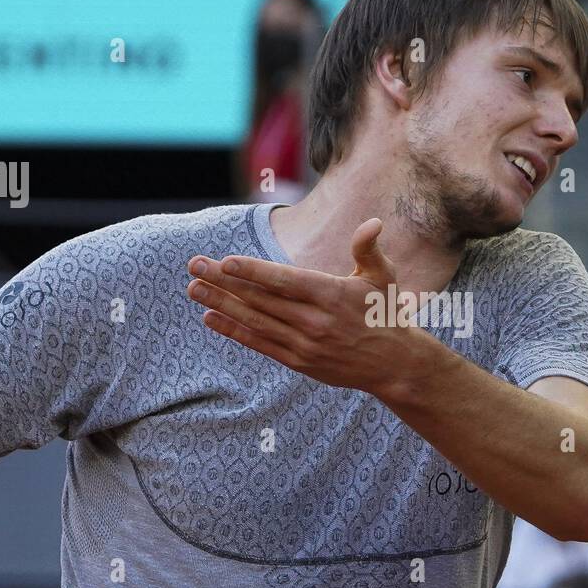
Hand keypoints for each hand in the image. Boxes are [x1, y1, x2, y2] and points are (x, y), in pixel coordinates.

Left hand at [185, 219, 432, 394]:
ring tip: (193, 289)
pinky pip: (260, 343)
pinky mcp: (299, 361)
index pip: (285, 281)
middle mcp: (315, 321)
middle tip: (194, 266)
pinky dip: (235, 331)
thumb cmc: (385, 312)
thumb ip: (369, 248)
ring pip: (255, 321)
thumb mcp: (383, 277)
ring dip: (221, 304)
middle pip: (261, 299)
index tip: (225, 261)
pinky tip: (211, 317)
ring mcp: (305, 343)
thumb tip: (373, 223)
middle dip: (224, 282)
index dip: (253, 271)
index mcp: (332, 295)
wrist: (394, 364)